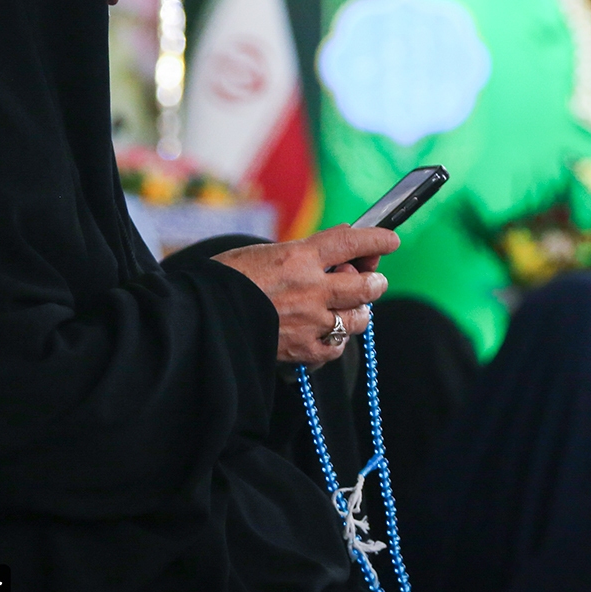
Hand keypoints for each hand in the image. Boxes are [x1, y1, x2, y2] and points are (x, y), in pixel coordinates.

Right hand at [214, 226, 400, 366]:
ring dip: (358, 310)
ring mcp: (309, 322)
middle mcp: (310, 289)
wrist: (200, 320)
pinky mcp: (302, 351)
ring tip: (348, 307)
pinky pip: (337, 346)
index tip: (390, 240)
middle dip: (374, 281)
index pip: (351, 242)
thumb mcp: (264, 253)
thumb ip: (303, 253)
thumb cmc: (226, 281)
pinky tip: (326, 332)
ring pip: (358, 318)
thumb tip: (340, 249)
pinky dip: (337, 338)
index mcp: (298, 257)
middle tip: (372, 281)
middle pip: (365, 285)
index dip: (376, 240)